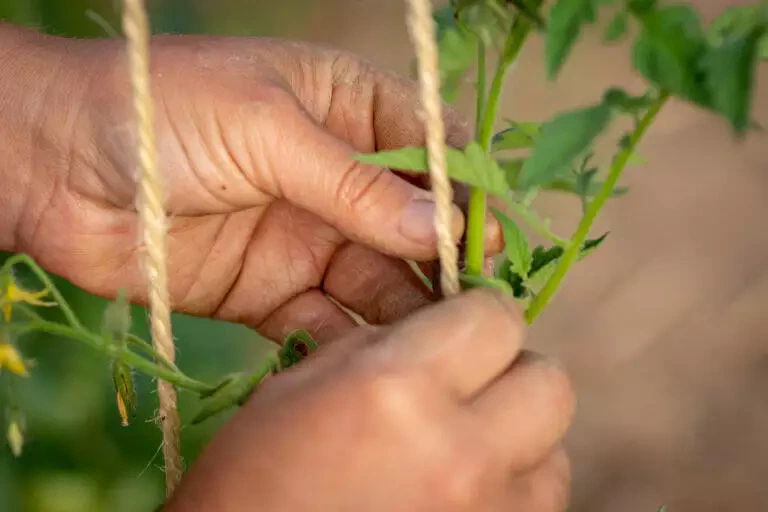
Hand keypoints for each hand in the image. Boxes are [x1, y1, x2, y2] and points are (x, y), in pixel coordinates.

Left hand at [1, 27, 500, 341]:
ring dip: (404, 308)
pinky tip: (372, 361)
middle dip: (442, 260)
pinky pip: (323, 320)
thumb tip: (442, 225)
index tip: (488, 232)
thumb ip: (353, 183)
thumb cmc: (160, 109)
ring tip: (434, 341)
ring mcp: (303, 236)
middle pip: (411, 223)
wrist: (50, 161)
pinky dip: (347, 341)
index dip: (464, 187)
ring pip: (375, 278)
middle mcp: (333, 176)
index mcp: (342, 108)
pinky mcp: (268, 290)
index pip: (428, 146)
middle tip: (476, 304)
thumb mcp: (265, 127)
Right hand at [165, 289, 573, 510]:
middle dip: (511, 371)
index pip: (497, 318)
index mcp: (398, 388)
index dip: (477, 314)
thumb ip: (381, 346)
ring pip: (556, 451)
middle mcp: (460, 451)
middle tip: (468, 385)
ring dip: (518, 438)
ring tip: (466, 448)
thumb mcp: (300, 386)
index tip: (458, 327)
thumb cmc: (253, 478)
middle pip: (549, 382)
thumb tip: (433, 330)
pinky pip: (539, 504)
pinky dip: (513, 490)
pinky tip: (463, 494)